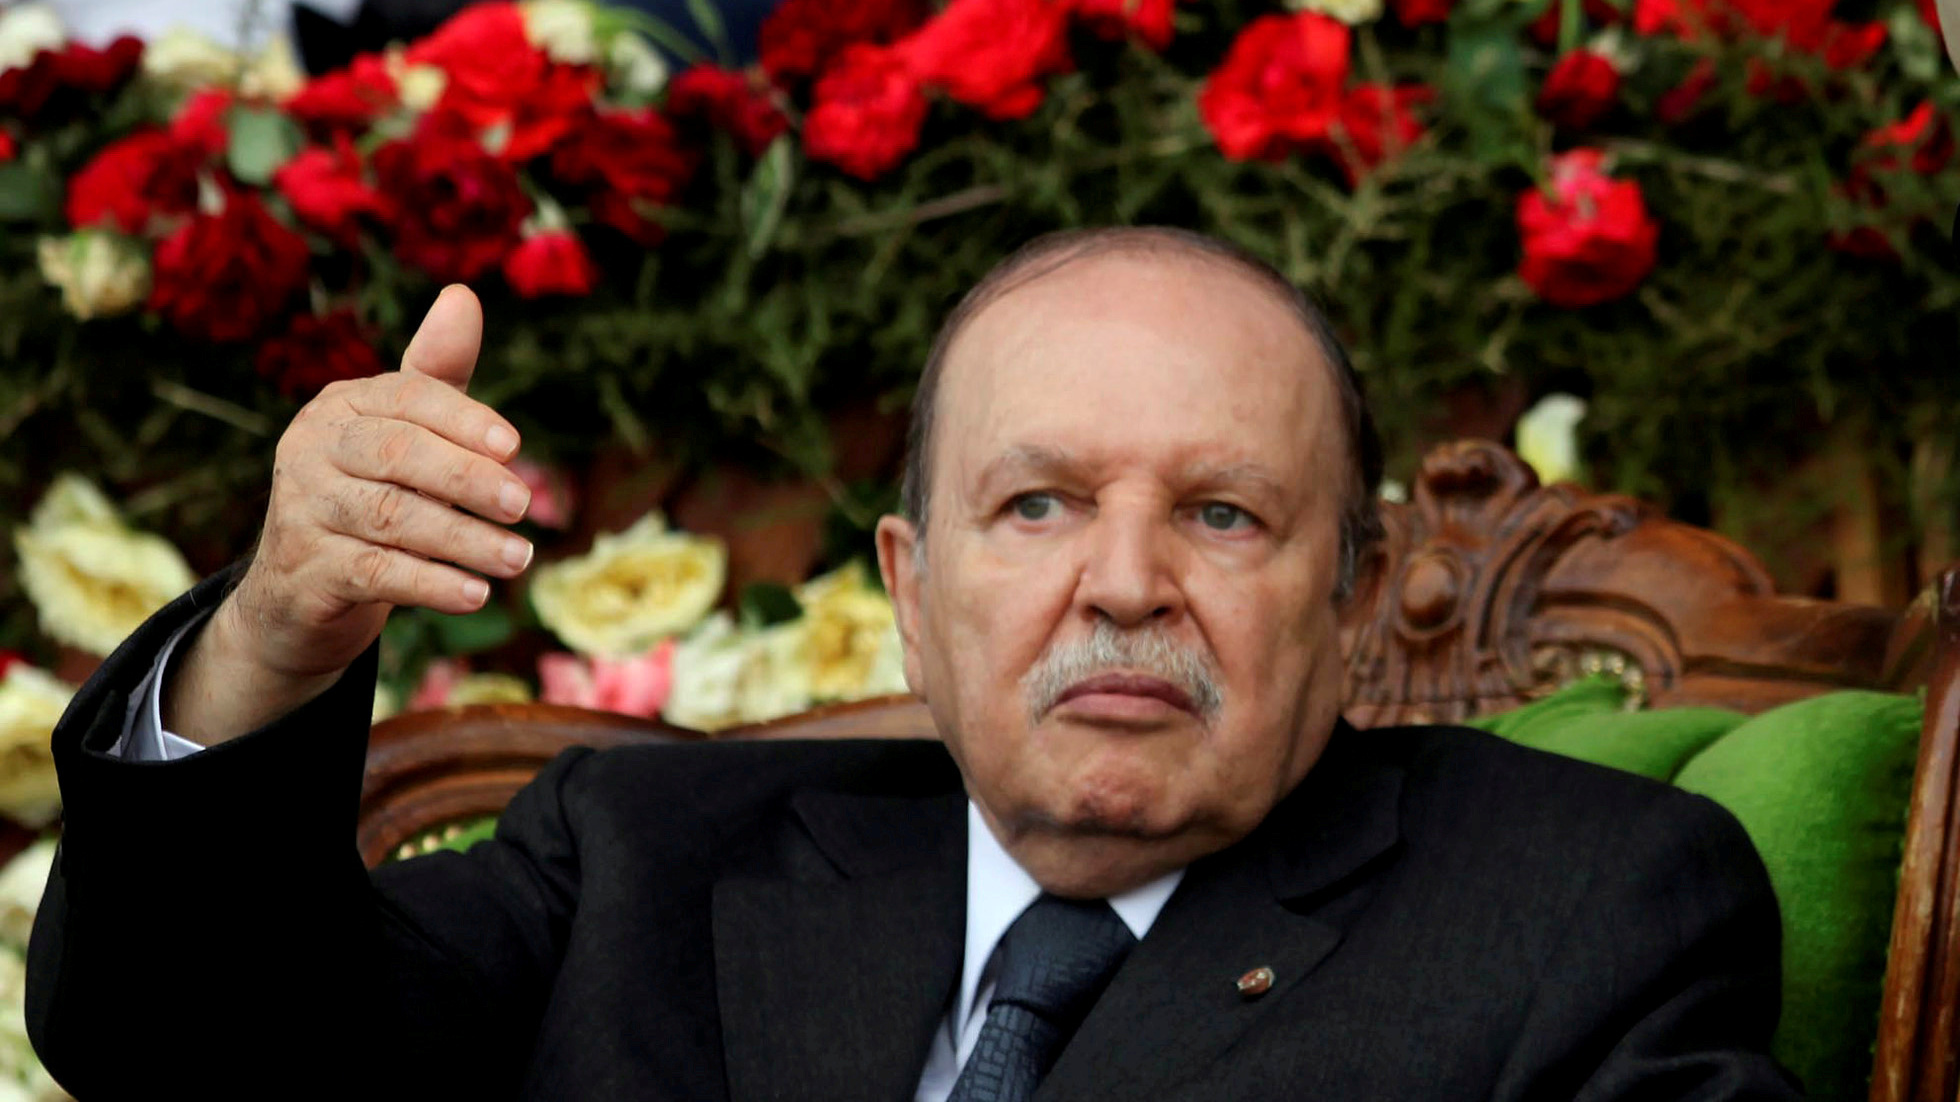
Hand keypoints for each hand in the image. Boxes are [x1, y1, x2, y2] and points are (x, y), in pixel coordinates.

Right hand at [164, 286, 532, 744]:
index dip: (465, 419)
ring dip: (464, 539)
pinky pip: (374, 572)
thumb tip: (463, 295)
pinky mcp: (306, 570)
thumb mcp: (406, 433)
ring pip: (390, 517)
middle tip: (525, 505)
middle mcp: (312, 448)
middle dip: (467, 478)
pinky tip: (475, 594)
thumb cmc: (371, 493)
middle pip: (397, 454)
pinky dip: (431, 583)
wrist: (298, 591)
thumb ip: (438, 374)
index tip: (515, 446)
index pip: (408, 398)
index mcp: (343, 405)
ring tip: (519, 558)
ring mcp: (302, 509)